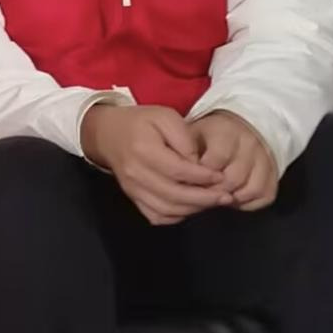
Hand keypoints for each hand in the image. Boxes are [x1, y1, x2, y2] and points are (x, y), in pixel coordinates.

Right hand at [81, 104, 233, 224]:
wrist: (107, 134)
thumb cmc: (139, 122)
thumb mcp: (165, 116)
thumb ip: (184, 138)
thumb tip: (199, 164)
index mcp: (144, 150)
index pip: (179, 171)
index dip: (203, 177)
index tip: (221, 176)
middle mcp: (136, 174)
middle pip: (174, 195)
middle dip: (204, 199)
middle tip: (225, 196)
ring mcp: (132, 189)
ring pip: (166, 210)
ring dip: (193, 209)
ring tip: (212, 202)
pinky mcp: (133, 198)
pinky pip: (156, 216)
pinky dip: (176, 216)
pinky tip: (190, 207)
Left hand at [190, 111, 277, 210]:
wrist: (242, 126)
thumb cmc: (210, 136)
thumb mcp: (193, 134)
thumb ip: (185, 152)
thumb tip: (178, 175)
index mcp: (225, 132)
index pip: (214, 162)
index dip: (200, 176)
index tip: (191, 180)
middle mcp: (249, 144)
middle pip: (233, 179)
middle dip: (213, 191)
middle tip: (203, 192)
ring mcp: (265, 158)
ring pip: (250, 190)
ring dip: (231, 198)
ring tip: (217, 195)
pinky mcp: (274, 174)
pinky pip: (264, 196)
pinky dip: (248, 203)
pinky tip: (234, 198)